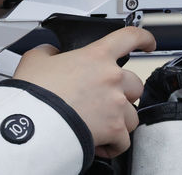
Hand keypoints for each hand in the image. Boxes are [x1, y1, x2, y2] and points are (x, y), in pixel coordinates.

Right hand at [13, 26, 155, 157]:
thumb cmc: (35, 93)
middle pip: (135, 83)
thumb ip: (49, 52)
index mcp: (97, 56)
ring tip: (99, 124)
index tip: (148, 43)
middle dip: (123, 93)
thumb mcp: (35, 60)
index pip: (130, 37)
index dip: (144, 38)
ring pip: (132, 113)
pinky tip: (99, 142)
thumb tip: (52, 54)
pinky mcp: (114, 129)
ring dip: (118, 119)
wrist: (32, 124)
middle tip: (105, 100)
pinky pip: (124, 140)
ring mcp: (116, 104)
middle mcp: (112, 78)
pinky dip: (113, 143)